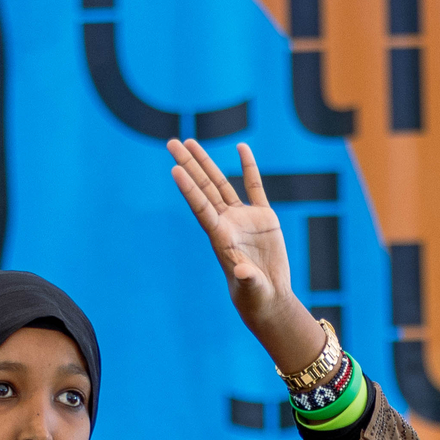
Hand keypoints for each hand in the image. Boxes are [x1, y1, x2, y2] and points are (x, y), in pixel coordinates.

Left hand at [168, 138, 324, 373]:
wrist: (268, 296)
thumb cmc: (255, 295)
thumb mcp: (251, 288)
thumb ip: (247, 279)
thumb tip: (243, 273)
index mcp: (220, 237)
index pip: (201, 208)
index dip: (189, 189)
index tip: (174, 169)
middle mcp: (227, 223)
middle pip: (203, 187)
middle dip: (188, 164)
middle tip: (172, 143)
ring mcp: (243, 218)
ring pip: (221, 183)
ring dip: (206, 163)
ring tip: (190, 142)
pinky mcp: (263, 217)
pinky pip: (255, 187)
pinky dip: (248, 167)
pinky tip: (241, 148)